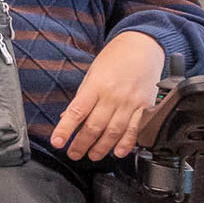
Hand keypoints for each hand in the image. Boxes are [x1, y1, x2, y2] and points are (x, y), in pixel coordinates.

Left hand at [53, 30, 168, 160]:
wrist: (143, 46)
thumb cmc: (115, 58)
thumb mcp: (92, 73)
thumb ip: (82, 97)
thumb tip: (68, 118)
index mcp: (96, 86)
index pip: (76, 112)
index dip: (65, 129)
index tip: (57, 142)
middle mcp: (113, 96)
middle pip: (95, 126)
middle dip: (81, 144)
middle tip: (74, 154)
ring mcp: (131, 102)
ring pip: (114, 131)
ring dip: (101, 147)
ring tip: (92, 155)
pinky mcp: (146, 107)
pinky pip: (136, 129)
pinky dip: (127, 143)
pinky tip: (118, 152)